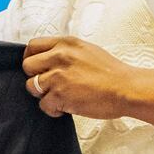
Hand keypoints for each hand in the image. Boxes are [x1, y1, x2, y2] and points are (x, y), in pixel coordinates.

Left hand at [21, 35, 137, 118]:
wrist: (125, 89)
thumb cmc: (112, 73)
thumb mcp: (87, 50)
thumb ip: (66, 52)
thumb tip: (50, 59)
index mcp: (66, 43)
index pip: (33, 46)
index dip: (32, 58)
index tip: (36, 67)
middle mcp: (59, 57)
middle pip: (27, 66)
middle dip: (35, 76)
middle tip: (48, 84)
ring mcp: (58, 76)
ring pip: (32, 86)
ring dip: (43, 94)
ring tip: (59, 96)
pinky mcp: (59, 95)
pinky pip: (43, 104)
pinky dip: (53, 109)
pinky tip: (65, 107)